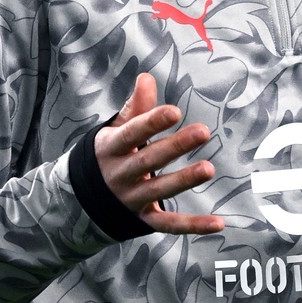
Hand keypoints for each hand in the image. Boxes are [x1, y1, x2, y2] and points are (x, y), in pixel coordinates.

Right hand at [94, 73, 223, 234]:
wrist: (83, 198)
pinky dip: (193, 225)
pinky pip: (168, 224)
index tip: (174, 111)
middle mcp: (120, 174)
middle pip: (148, 160)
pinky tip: (218, 223)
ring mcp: (131, 199)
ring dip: (184, 180)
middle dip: (175, 146)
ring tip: (208, 168)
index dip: (151, 122)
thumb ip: (134, 107)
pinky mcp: (143, 219)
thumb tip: (146, 77)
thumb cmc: (111, 154)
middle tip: (203, 131)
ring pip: (159, 190)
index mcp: (111, 148)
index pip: (131, 133)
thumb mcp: (115, 130)